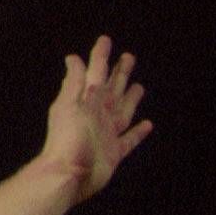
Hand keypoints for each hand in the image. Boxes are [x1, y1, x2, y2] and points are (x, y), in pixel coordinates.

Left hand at [37, 36, 151, 201]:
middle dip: (120, 74)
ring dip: (131, 98)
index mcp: (87, 101)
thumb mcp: (70, 105)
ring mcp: (107, 133)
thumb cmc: (68, 138)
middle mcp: (98, 115)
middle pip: (112, 90)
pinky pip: (129, 140)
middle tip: (129, 57)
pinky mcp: (114, 152)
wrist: (68, 174)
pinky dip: (138, 132)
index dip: (100, 57)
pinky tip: (147, 124)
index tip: (106, 40)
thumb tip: (73, 58)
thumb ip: (75, 83)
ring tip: (139, 86)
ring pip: (123, 111)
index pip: (96, 73)